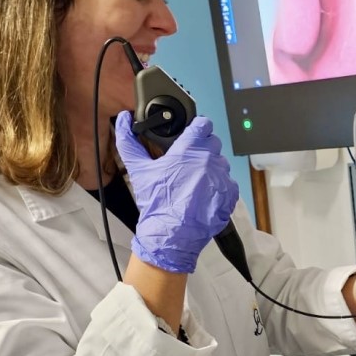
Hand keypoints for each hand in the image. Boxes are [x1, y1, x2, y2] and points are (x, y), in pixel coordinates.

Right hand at [114, 111, 239, 272]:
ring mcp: (222, 177)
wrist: (171, 235)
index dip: (197, 126)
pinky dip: (218, 186)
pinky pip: (228, 182)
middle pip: (212, 142)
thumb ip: (129, 141)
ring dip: (211, 168)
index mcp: (188, 150)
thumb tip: (124, 119)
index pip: (203, 124)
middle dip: (202, 148)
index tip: (194, 132)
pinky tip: (204, 195)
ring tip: (195, 182)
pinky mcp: (230, 193)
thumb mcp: (138, 170)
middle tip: (189, 162)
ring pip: (221, 162)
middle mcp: (209, 160)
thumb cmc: (157, 204)